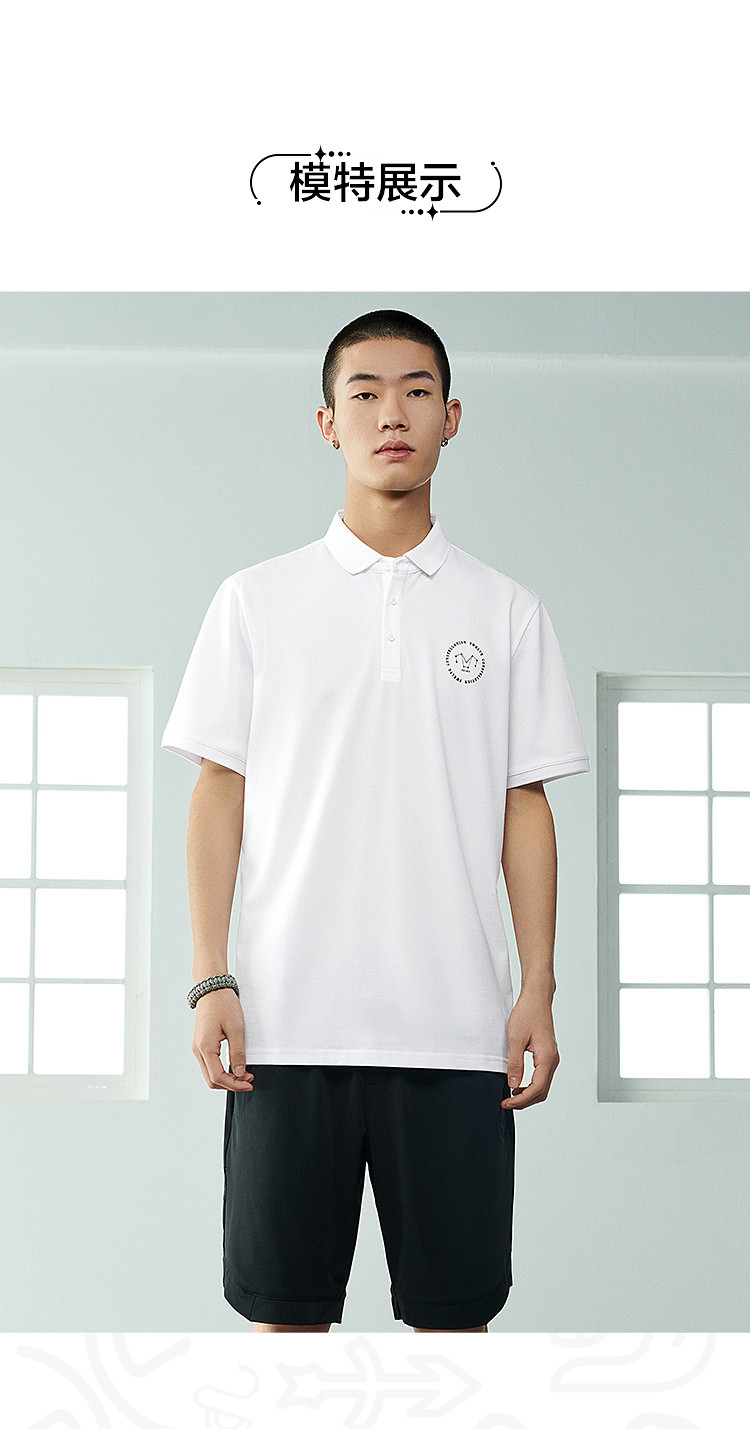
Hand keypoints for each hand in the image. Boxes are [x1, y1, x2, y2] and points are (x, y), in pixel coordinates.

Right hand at [192, 988, 254, 1090]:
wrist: (212, 988)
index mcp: (205, 1047)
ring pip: (209, 1074)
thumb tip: (239, 1073)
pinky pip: (209, 1064)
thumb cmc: (223, 1004)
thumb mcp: (236, 1029)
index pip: (218, 1077)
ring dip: (226, 1078)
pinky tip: (233, 1067)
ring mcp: (197, 1047)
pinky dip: (221, 1070)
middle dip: (230, 1084)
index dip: (235, 1084)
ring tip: (243, 1074)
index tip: (249, 1083)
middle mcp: (198, 1050)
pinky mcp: (201, 1043)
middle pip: (211, 1080)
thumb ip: (238, 1053)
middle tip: (248, 1081)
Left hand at [500, 986, 559, 1109]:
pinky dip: (531, 1085)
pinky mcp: (548, 1055)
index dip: (520, 1100)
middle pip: (542, 1091)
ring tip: (511, 1096)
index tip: (506, 1102)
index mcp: (547, 1058)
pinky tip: (519, 1084)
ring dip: (528, 1094)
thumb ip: (515, 1064)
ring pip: (543, 1085)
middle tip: (507, 1103)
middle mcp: (553, 1060)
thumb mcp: (515, 1039)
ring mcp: (552, 1058)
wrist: (537, 998)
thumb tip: (513, 1085)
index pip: (536, 1089)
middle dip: (524, 1101)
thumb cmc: (527, 1014)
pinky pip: (542, 1076)